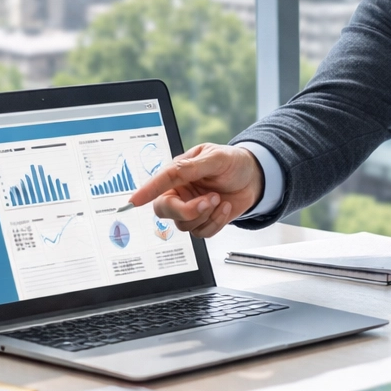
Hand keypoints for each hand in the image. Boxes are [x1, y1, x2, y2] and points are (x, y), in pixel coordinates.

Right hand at [125, 142, 263, 237]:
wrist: (255, 178)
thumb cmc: (233, 162)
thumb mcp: (215, 157)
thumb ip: (192, 166)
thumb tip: (171, 172)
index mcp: (178, 173)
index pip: (159, 183)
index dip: (146, 191)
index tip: (134, 201)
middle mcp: (181, 192)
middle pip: (164, 210)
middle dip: (186, 210)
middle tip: (208, 200)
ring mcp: (191, 208)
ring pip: (184, 225)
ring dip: (206, 215)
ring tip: (220, 198)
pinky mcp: (203, 221)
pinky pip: (202, 233)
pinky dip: (216, 222)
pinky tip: (225, 207)